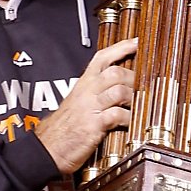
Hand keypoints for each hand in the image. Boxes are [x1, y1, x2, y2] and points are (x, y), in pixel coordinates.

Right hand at [37, 39, 138, 175]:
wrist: (46, 148)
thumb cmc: (63, 128)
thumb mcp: (77, 103)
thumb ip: (94, 92)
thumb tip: (117, 87)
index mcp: (83, 84)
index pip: (102, 57)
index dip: (121, 48)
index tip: (137, 42)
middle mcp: (86, 92)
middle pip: (116, 72)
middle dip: (134, 77)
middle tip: (144, 85)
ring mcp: (90, 107)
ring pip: (119, 90)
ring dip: (134, 97)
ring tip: (139, 105)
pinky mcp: (93, 125)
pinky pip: (117, 114)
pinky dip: (129, 118)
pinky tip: (131, 122)